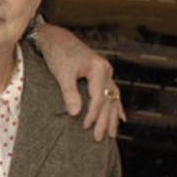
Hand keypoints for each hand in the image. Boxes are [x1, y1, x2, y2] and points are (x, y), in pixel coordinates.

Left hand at [35, 23, 125, 140]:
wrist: (55, 38)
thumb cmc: (58, 53)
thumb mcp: (62, 73)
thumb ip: (69, 93)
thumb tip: (75, 113)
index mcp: (99, 68)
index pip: (99, 97)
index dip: (93, 113)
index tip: (85, 126)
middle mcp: (106, 70)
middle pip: (108, 100)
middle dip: (105, 120)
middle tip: (100, 138)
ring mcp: (105, 72)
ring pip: (112, 98)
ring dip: (112, 117)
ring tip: (113, 135)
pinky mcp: (100, 74)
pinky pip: (111, 93)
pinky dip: (115, 106)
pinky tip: (121, 117)